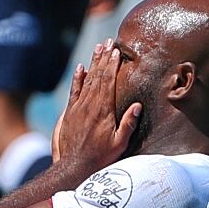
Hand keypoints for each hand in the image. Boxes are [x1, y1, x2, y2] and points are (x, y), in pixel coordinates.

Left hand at [50, 44, 140, 167]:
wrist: (75, 166)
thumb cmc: (101, 156)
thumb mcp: (120, 143)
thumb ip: (128, 123)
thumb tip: (137, 105)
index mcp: (104, 110)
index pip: (109, 81)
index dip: (113, 65)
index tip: (117, 51)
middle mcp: (90, 104)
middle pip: (98, 76)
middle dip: (104, 57)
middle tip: (109, 42)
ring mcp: (79, 107)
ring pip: (87, 80)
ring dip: (93, 63)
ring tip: (98, 48)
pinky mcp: (71, 112)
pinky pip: (74, 90)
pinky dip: (78, 78)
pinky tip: (80, 67)